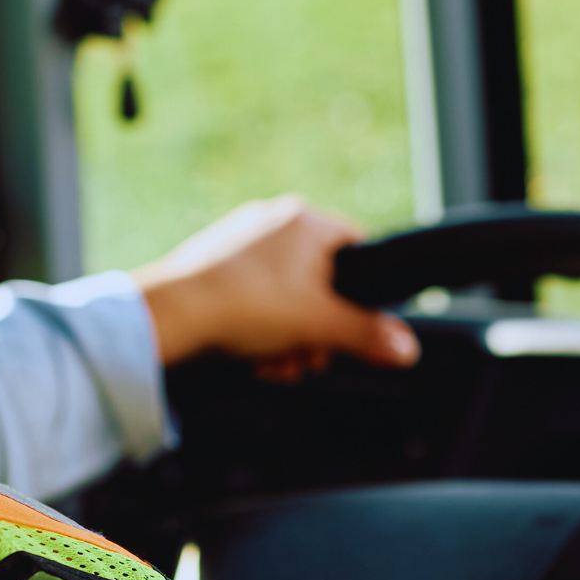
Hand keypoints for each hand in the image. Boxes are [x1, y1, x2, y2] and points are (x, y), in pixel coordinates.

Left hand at [132, 196, 421, 377]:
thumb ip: (368, 336)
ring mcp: (239, 240)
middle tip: (307, 354)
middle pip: (319, 282)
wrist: (172, 314)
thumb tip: (407, 349)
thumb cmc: (244, 306)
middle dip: (316, 328)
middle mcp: (273, 220)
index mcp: (306, 220)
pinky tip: (250, 354)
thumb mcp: (320, 326)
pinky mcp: (212, 263)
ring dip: (287, 336)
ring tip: (275, 360)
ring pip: (285, 295)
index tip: (352, 323)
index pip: (358, 248)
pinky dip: (256, 328)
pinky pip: (251, 296)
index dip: (360, 292)